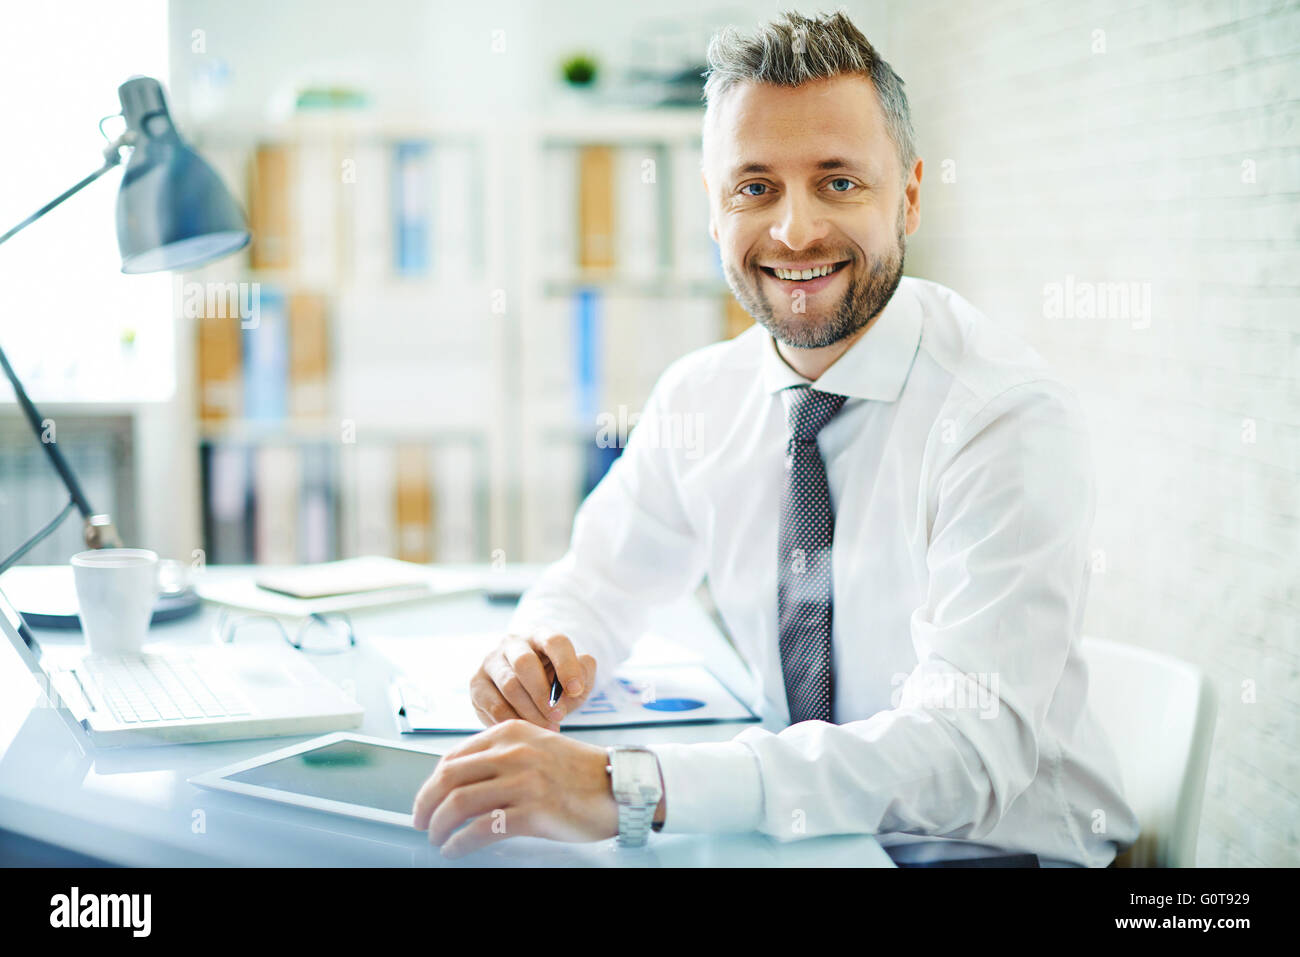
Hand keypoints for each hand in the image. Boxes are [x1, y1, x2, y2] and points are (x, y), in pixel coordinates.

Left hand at [412, 719, 616, 857]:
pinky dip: (459, 843)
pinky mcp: (532, 811)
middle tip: (419, 821)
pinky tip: (455, 849)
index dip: (431, 781)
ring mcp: (522, 781)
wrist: (619, 785)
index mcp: (510, 732)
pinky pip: (481, 829)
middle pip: (447, 778)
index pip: (453, 756)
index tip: (426, 798)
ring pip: (458, 803)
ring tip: (435, 838)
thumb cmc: (579, 771)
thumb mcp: (537, 746)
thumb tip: (463, 781)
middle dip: (424, 804)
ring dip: (438, 826)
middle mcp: (513, 752)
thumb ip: (503, 755)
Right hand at [470, 632, 596, 729]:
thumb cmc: (555, 683)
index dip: (566, 665)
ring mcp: (491, 662)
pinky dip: (513, 720)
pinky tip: (527, 729)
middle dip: (544, 694)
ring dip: (530, 711)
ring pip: (509, 685)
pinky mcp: (477, 684)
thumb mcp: (576, 678)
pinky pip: (494, 705)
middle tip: (559, 716)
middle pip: (525, 663)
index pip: (554, 641)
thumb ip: (584, 673)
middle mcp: (512, 643)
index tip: (576, 690)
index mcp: (540, 635)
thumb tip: (578, 677)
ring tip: (547, 726)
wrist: (527, 692)